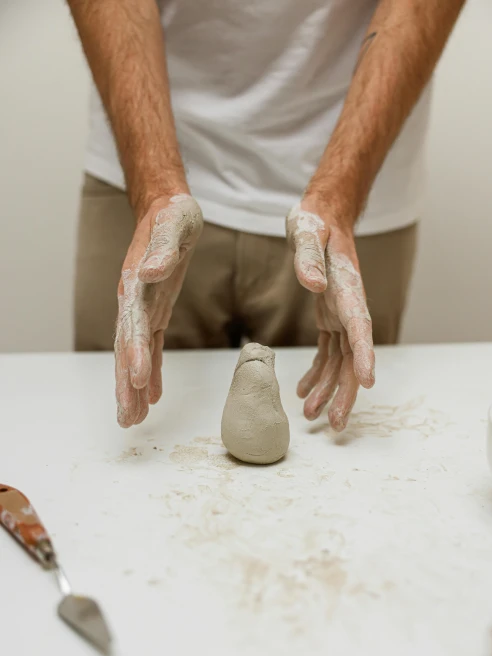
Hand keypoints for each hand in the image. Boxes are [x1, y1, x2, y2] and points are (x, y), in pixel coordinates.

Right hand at [115, 193, 202, 426]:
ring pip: (134, 354)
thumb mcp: (174, 225)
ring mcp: (142, 309)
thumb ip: (163, 249)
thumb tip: (151, 272)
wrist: (167, 208)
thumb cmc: (172, 215)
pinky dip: (151, 372)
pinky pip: (150, 347)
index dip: (134, 353)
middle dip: (126, 384)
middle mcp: (133, 301)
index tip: (137, 380)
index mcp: (135, 283)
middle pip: (126, 349)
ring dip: (133, 387)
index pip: (132, 324)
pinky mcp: (155, 311)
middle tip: (127, 418)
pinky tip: (152, 396)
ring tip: (131, 419)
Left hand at [286, 197, 374, 431]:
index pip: (361, 329)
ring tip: (312, 416)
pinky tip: (304, 391)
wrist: (322, 215)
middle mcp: (350, 308)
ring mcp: (341, 315)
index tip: (366, 383)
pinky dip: (317, 373)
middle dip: (346, 391)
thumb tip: (312, 284)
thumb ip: (308, 256)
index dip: (365, 357)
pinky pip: (327, 352)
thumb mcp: (306, 231)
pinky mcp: (329, 317)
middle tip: (336, 423)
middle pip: (354, 357)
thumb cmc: (315, 222)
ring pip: (341, 361)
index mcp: (348, 291)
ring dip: (328, 389)